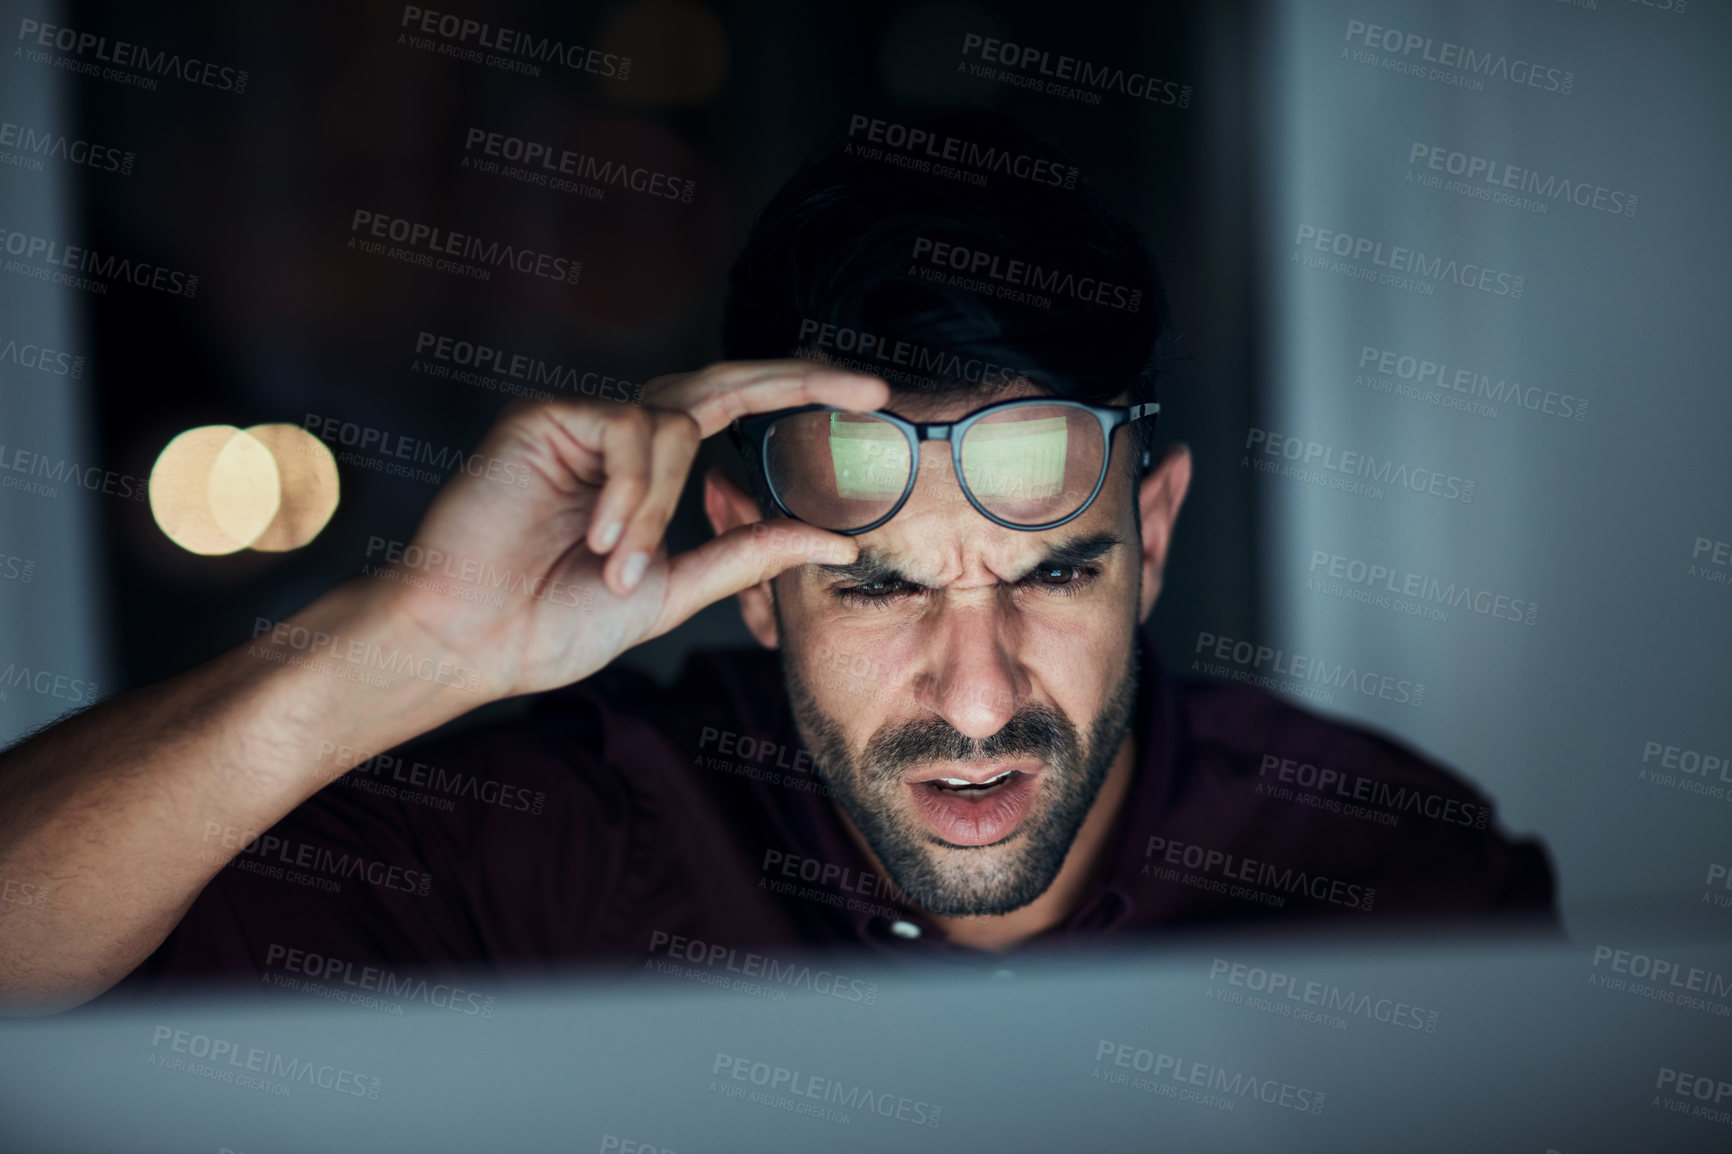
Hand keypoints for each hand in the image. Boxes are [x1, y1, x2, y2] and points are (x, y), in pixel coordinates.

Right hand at [382, 361, 887, 697]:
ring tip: (616, 568)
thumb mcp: (674, 589)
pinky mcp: (546, 415)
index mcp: (652, 471)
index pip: (738, 416)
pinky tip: (596, 539)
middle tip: (873, 390)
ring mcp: (585, 419)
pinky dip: (631, 492)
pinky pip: (630, 432)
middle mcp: (623, 434)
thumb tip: (839, 538)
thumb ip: (748, 555)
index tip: (874, 403)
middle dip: (801, 381)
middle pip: (725, 382)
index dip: (803, 401)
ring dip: (660, 507)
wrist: (470, 643)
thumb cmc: (552, 622)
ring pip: (676, 425)